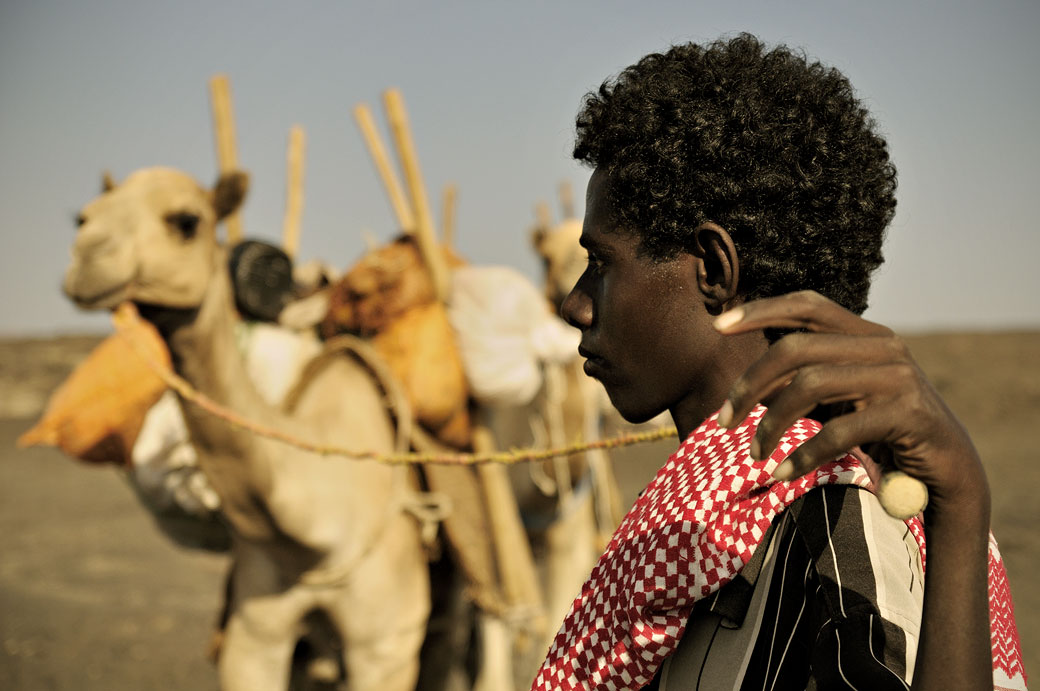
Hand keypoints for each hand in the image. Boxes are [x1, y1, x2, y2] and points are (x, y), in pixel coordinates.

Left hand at [713, 290, 987, 515]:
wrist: (948, 473)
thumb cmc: (883, 434)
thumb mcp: (843, 398)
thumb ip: (808, 379)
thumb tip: (749, 382)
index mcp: (867, 334)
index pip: (808, 305)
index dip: (762, 310)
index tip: (717, 326)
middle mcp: (884, 346)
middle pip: (795, 347)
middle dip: (749, 383)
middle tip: (723, 420)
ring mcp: (898, 377)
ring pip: (809, 385)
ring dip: (771, 423)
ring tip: (754, 453)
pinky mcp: (907, 414)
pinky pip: (838, 431)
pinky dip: (802, 455)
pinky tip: (782, 473)